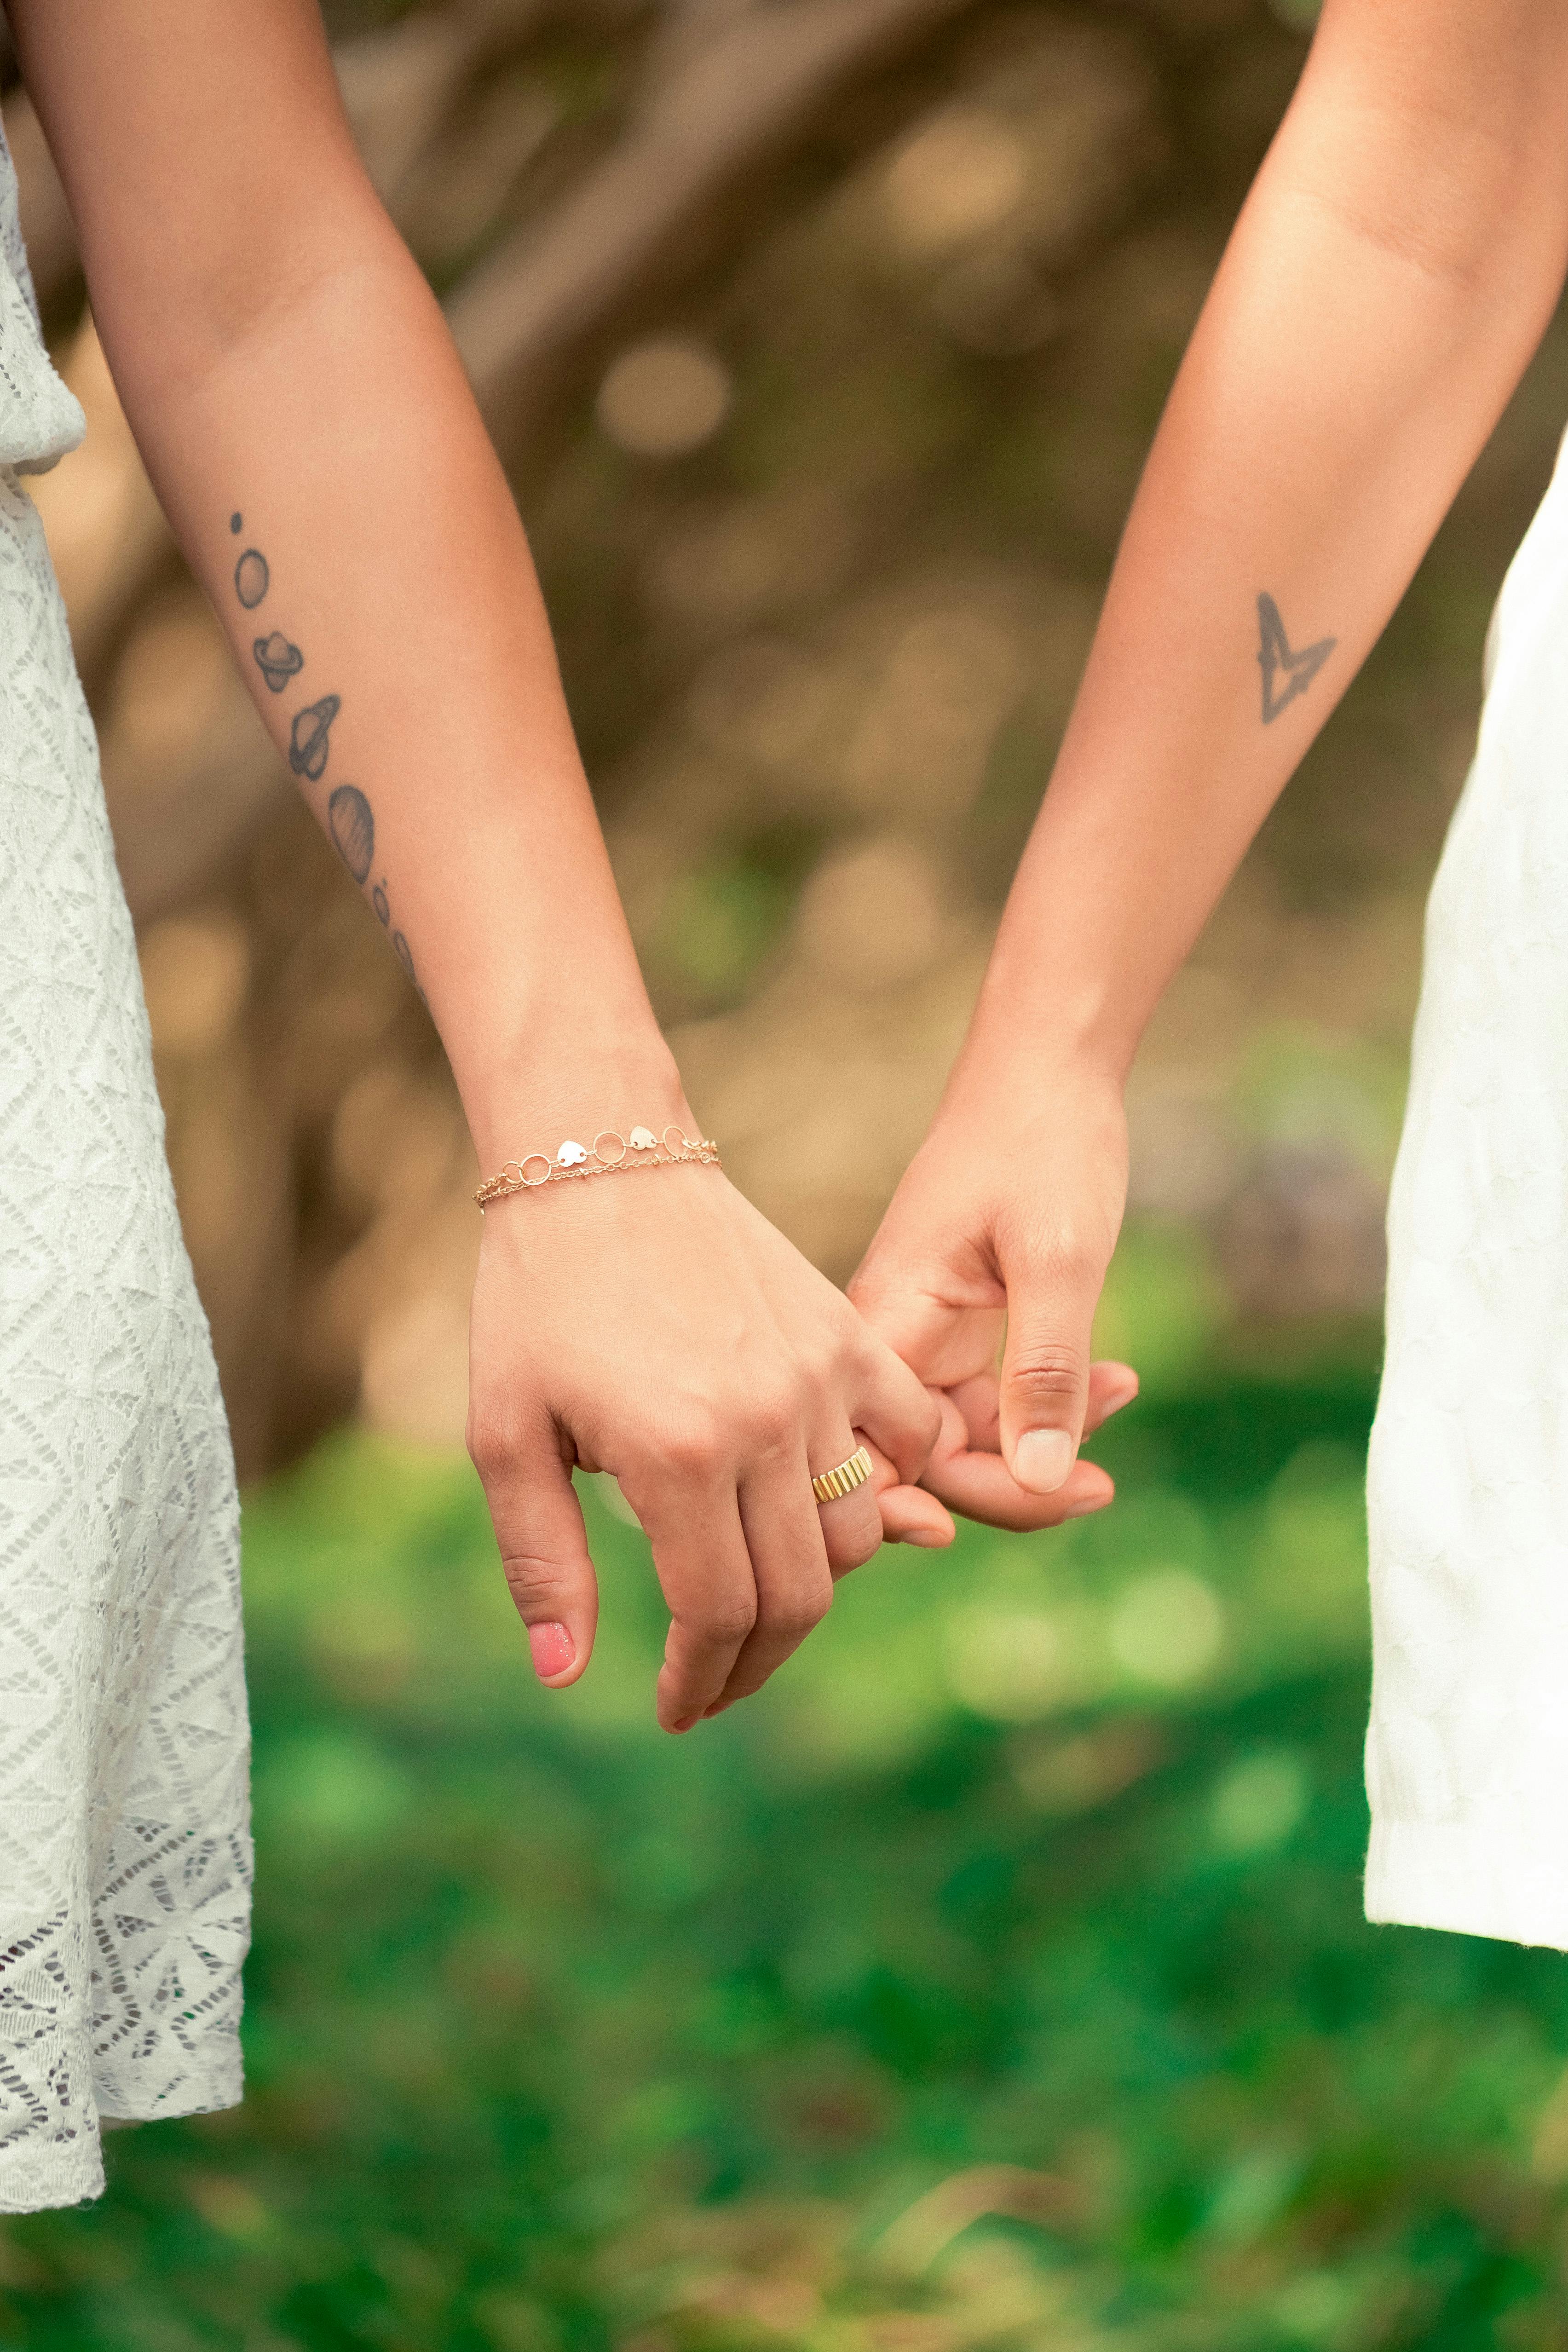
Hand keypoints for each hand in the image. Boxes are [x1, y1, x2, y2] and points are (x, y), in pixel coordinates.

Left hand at [467, 1141, 948, 1729]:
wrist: (601, 1164)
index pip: (718, 1612)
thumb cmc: (536, 1300)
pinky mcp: (846, 1336)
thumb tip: (565, 1678)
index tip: (676, 1710)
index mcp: (675, 1454)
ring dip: (812, 1588)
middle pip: (799, 1593)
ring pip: (856, 1532)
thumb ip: (541, 1558)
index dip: (700, 1680)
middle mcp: (764, 1423)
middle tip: (713, 1684)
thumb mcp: (503, 1433)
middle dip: (755, 1662)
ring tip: (756, 1604)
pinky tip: (835, 1512)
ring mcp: (819, 1376)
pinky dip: (890, 1487)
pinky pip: (906, 1437)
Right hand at [849, 1058, 1137, 1526]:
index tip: (1006, 1514)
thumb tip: (1041, 1483)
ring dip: (1045, 1446)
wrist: (1049, 1067)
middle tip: (1104, 1486)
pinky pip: (994, 1403)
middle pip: (924, 1464)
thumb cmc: (1043, 1145)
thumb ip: (1045, 1373)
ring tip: (1122, 1401)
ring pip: (967, 1440)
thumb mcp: (1058, 1259)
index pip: (880, 1456)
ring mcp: (926, 1339)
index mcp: (884, 1322)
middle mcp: (891, 1342)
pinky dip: (1054, 1406)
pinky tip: (1117, 1384)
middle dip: (1011, 1486)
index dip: (924, 1507)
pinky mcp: (964, 1331)